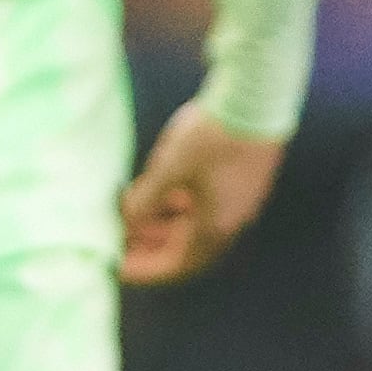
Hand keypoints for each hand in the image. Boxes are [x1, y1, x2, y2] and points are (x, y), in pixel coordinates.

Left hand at [119, 100, 287, 284]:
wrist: (256, 102)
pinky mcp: (237, 182)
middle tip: (116, 243)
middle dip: (148, 248)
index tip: (115, 268)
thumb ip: (144, 199)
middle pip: (183, 248)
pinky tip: (153, 194)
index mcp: (213, 228)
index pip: (174, 265)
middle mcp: (229, 222)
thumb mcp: (168, 169)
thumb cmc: (210, 138)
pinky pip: (201, 207)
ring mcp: (236, 202)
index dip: (143, 268)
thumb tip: (126, 219)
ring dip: (160, 226)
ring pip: (192, 226)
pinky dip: (175, 207)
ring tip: (127, 220)